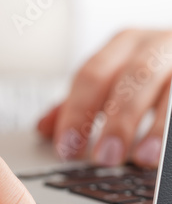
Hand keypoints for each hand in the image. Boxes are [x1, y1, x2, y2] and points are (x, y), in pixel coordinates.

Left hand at [38, 29, 171, 166]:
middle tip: (103, 158)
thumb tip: (44, 127)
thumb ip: (81, 103)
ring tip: (143, 159)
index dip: (77, 113)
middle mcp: (155, 44)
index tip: (67, 149)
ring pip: (170, 92)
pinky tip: (166, 152)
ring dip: (156, 128)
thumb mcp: (114, 80)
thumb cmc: (150, 72)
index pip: (91, 75)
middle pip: (131, 79)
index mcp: (123, 45)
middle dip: (115, 121)